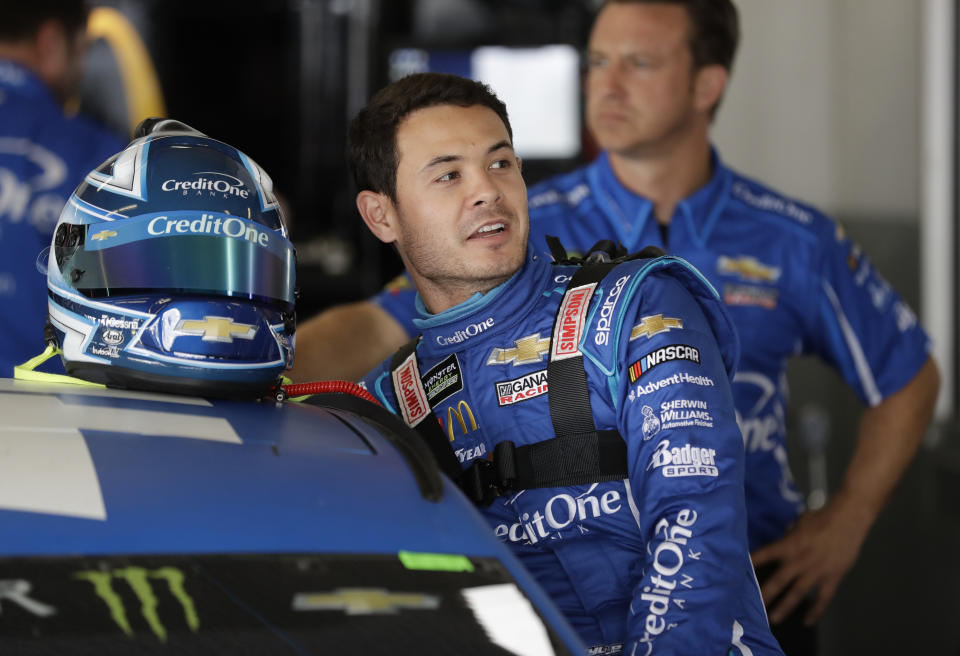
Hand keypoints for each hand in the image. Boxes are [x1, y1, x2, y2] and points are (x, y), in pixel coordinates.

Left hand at [750, 495, 872, 625]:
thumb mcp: (798, 523)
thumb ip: (789, 537)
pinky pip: (823, 598)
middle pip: (778, 581)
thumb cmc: (821, 517)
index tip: (737, 573)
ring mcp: (817, 571)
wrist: (848, 519)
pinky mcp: (833, 577)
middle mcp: (800, 560)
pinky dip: (816, 611)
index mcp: (789, 545)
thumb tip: (781, 543)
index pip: (764, 555)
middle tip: (753, 608)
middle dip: (765, 595)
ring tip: (774, 619)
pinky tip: (808, 621)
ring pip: (798, 593)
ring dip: (785, 607)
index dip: (751, 563)